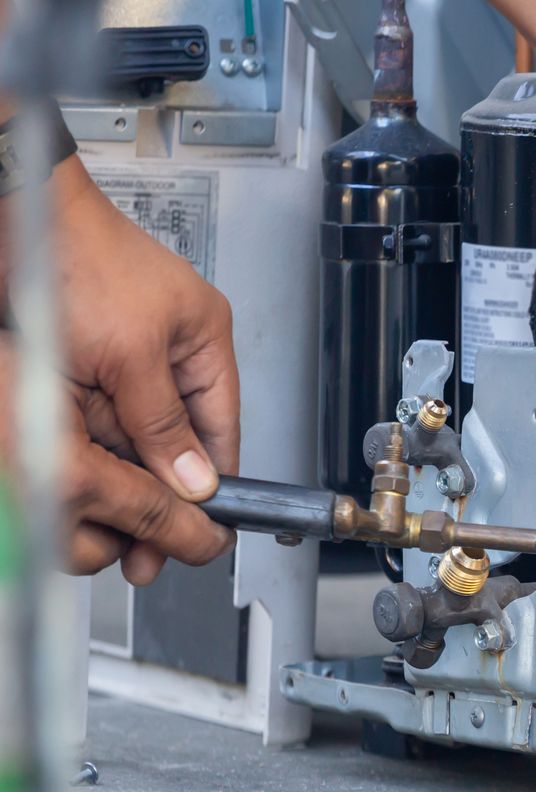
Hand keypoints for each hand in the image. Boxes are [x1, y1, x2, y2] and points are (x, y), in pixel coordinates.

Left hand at [47, 157, 239, 582]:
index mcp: (202, 343)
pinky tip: (70, 452)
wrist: (11, 213)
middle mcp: (166, 352)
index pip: (221, 431)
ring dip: (110, 459)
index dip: (212, 483)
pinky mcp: (78, 360)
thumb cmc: (77, 257)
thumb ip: (163, 422)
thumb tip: (195, 482)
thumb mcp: (129, 354)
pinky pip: (88, 417)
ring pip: (125, 433)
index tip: (202, 529)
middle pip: (171, 440)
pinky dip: (80, 436)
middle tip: (143, 539)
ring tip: (100, 491)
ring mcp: (120, 356)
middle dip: (153, 484)